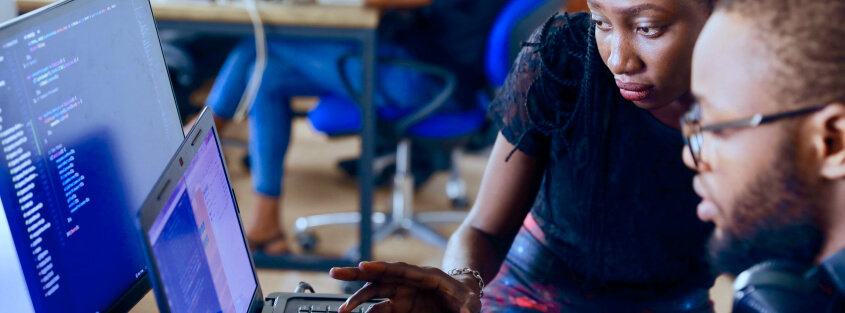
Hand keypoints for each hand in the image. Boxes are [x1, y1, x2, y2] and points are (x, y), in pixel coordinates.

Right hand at [330, 262, 481, 312]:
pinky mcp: (400, 306)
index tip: (364, 266)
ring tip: (342, 311)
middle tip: (335, 272)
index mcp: (426, 276)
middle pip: (380, 276)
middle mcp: (409, 282)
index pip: (400, 269)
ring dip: (358, 300)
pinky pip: (379, 309)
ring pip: (374, 293)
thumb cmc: (467, 297)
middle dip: (357, 274)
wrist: (463, 299)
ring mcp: (403, 294)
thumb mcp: (472, 302)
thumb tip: (465, 312)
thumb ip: (467, 307)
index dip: (382, 267)